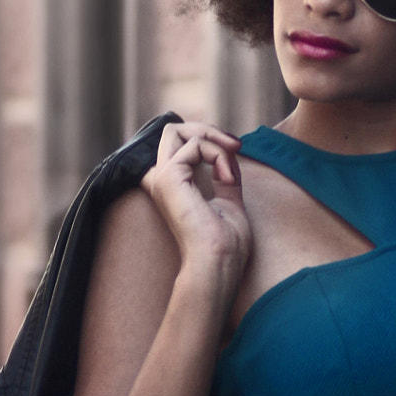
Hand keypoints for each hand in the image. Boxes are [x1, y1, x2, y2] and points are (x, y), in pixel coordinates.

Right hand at [142, 122, 251, 296]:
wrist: (218, 264)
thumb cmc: (225, 245)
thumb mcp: (229, 200)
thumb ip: (225, 176)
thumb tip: (229, 153)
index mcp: (171, 185)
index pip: (180, 144)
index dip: (209, 140)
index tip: (236, 150)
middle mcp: (160, 179)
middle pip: (173, 131)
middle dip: (208, 131)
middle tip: (235, 146)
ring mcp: (160, 178)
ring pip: (178, 131)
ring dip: (215, 142)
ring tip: (232, 169)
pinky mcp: (168, 177)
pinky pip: (194, 145)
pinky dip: (218, 155)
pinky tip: (228, 179)